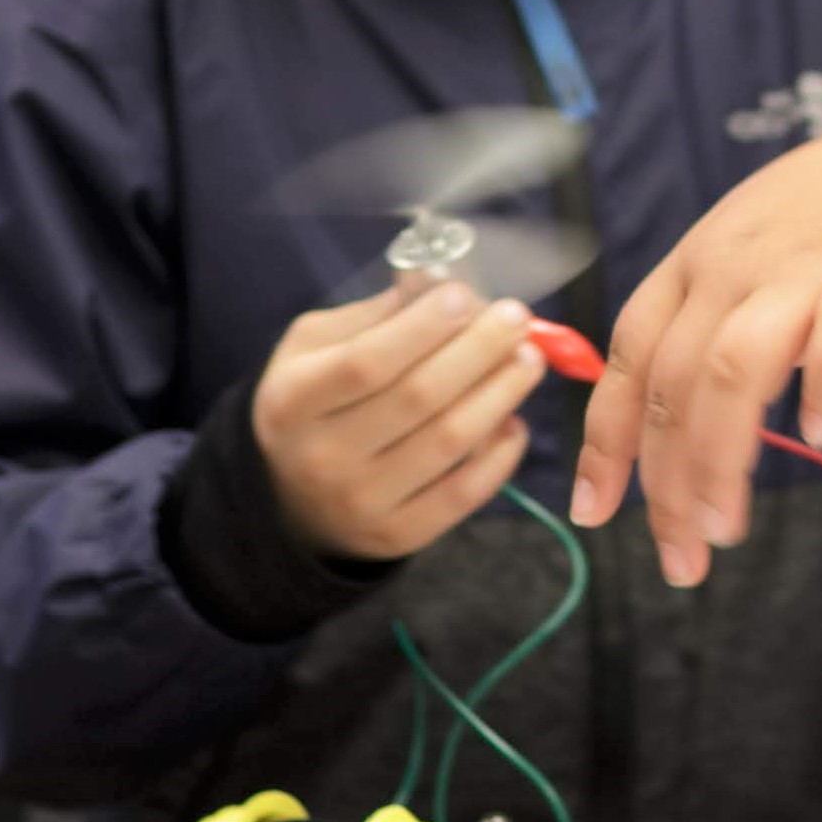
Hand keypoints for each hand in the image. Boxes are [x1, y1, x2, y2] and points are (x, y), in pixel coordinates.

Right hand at [253, 277, 549, 561]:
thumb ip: (370, 318)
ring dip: (500, 394)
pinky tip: (515, 419)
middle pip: (417, 397)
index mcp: (292, 401)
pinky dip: (500, 454)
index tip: (465, 296)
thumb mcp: (312, 351)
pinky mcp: (397, 535)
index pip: (365, 362)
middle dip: (478, 351)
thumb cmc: (314, 406)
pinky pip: (464, 493)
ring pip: (449, 441)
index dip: (422, 328)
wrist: (294, 504)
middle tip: (517, 319)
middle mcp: (321, 457)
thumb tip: (437, 286)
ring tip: (529, 359)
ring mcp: (361, 502)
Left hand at [569, 95, 821, 584]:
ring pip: (732, 372)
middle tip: (680, 556)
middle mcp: (736, 262)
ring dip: (720, 459)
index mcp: (701, 260)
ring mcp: (805, 268)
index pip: (629, 356)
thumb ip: (722, 319)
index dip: (605, 439)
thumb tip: (678, 419)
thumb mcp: (768, 252)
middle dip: (667, 482)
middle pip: (674, 382)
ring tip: (727, 528)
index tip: (596, 511)